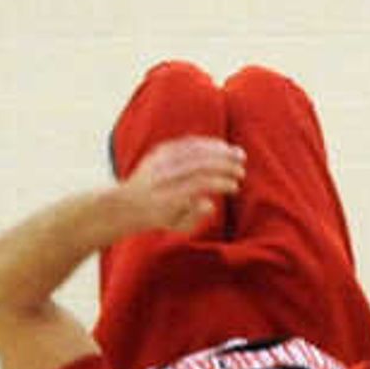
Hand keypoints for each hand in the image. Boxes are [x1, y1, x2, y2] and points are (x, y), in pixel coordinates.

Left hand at [118, 134, 242, 238]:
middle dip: (224, 165)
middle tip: (241, 170)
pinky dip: (206, 143)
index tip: (235, 186)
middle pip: (199, 164)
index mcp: (168, 197)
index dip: (220, 183)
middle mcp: (163, 176)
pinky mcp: (160, 151)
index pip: (199, 184)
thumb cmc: (160, 217)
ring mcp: (160, 161)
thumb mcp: (176, 225)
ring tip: (238, 155)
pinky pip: (186, 143)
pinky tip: (222, 146)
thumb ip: (194, 217)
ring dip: (219, 151)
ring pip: (194, 150)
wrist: (127, 203)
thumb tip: (210, 204)